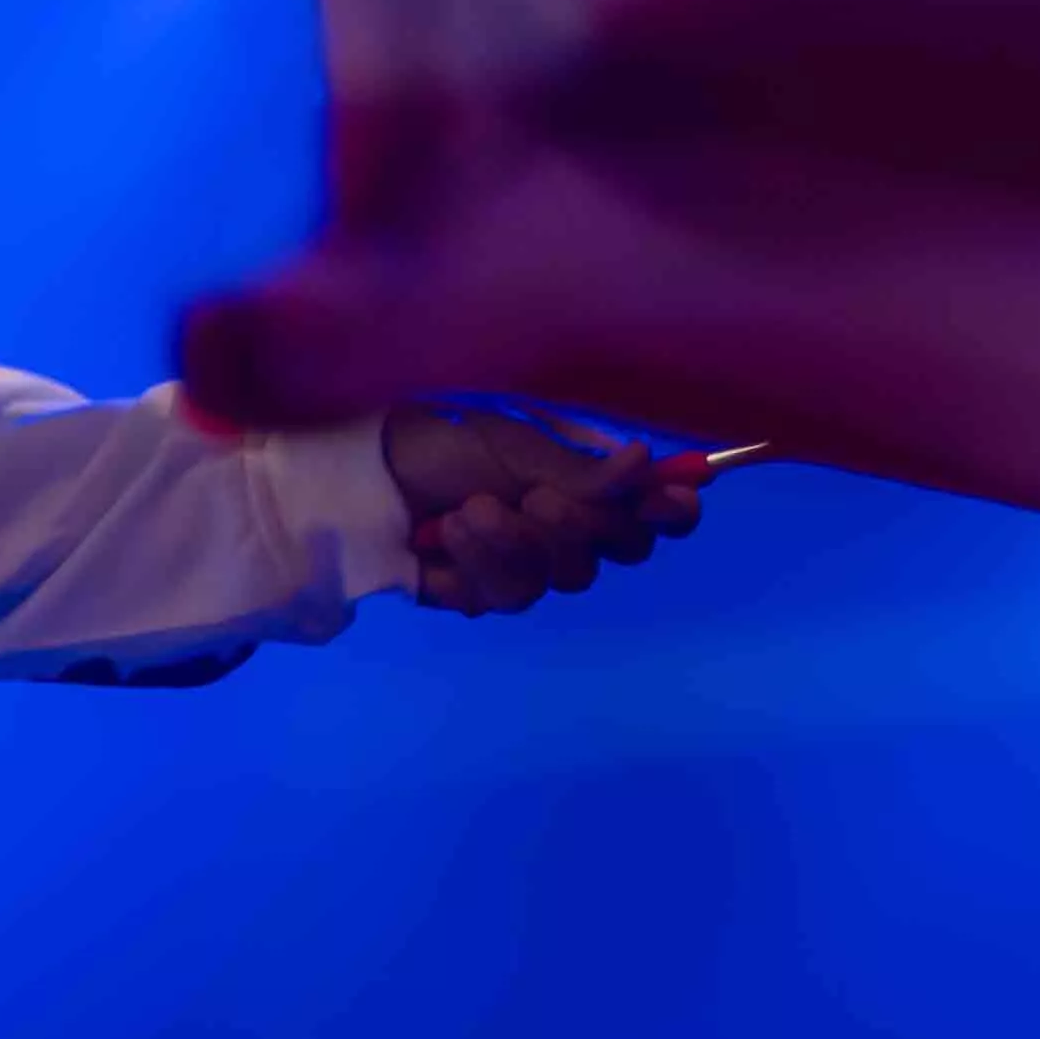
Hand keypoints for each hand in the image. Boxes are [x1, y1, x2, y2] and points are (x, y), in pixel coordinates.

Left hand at [383, 399, 698, 615]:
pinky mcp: (485, 593)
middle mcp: (569, 529)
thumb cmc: (446, 441)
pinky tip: (447, 533)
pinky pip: (508, 596)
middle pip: (620, 553)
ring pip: (561, 580)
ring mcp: (529, 565)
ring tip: (470, 510)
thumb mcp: (517, 445)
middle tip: (536, 497)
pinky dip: (480, 560)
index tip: (667, 499)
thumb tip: (648, 462)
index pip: (654, 511)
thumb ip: (584, 471)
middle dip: (579, 525)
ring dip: (516, 542)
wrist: (369, 470)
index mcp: (588, 483)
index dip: (670, 511)